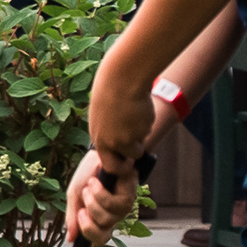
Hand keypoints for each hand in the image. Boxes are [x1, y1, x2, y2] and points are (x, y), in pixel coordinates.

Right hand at [64, 146, 135, 246]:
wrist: (97, 154)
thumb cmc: (88, 174)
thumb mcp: (75, 196)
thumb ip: (73, 217)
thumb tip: (71, 239)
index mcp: (99, 219)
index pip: (98, 240)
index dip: (88, 242)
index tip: (79, 234)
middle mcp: (113, 217)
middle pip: (102, 235)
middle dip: (88, 214)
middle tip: (84, 196)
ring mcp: (122, 209)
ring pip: (107, 219)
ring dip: (93, 201)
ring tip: (90, 185)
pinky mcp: (129, 196)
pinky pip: (113, 204)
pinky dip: (100, 192)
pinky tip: (97, 180)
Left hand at [85, 57, 156, 181]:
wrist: (122, 79)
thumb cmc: (109, 92)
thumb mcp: (102, 116)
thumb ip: (109, 131)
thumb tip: (119, 146)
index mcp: (99, 139)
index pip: (109, 165)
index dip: (119, 166)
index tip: (126, 163)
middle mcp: (112, 142)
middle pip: (126, 163)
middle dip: (132, 161)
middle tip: (137, 151)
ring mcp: (129, 138)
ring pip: (140, 144)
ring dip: (140, 134)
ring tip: (133, 113)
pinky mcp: (143, 129)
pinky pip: (148, 129)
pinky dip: (146, 120)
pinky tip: (138, 107)